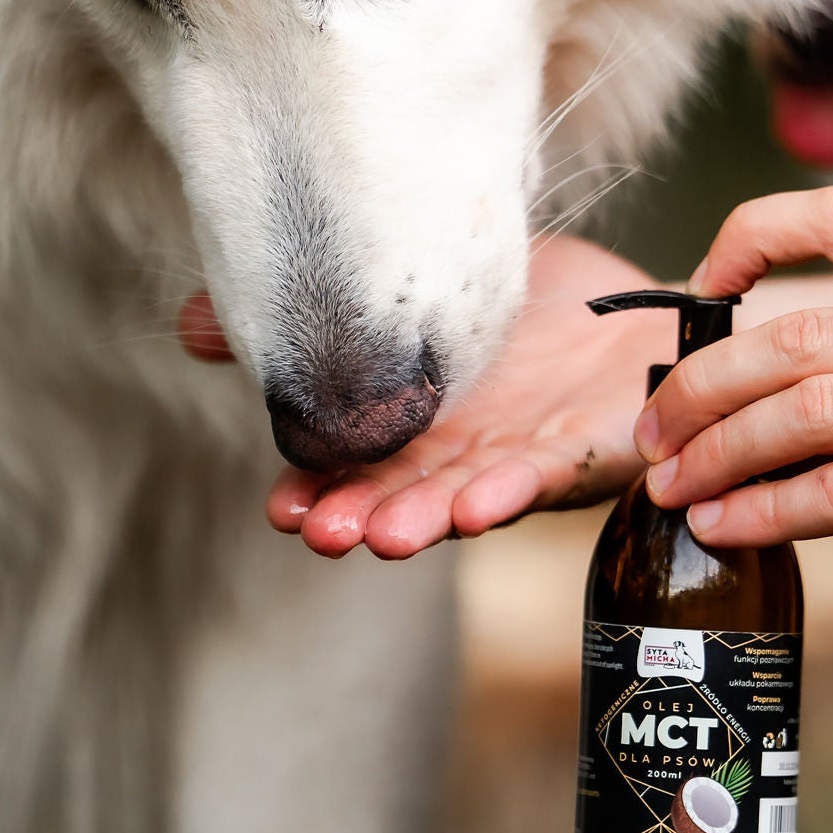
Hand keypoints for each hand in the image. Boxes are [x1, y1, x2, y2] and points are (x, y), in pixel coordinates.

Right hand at [263, 234, 673, 557]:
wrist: (638, 326)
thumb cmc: (528, 324)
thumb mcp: (411, 294)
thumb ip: (319, 305)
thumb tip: (193, 323)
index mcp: (412, 426)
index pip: (352, 467)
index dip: (318, 490)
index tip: (282, 509)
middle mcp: (457, 454)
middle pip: (400, 493)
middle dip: (362, 517)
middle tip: (323, 534)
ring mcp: (516, 459)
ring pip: (463, 497)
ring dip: (425, 520)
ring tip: (388, 538)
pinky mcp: (578, 454)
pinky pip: (541, 477)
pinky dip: (509, 493)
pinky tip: (478, 508)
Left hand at [634, 188, 832, 631]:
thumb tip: (792, 395)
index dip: (745, 239)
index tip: (695, 292)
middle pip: (792, 334)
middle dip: (698, 387)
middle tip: (652, 433)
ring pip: (805, 413)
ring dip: (717, 455)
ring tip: (673, 489)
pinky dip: (770, 511)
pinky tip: (731, 528)